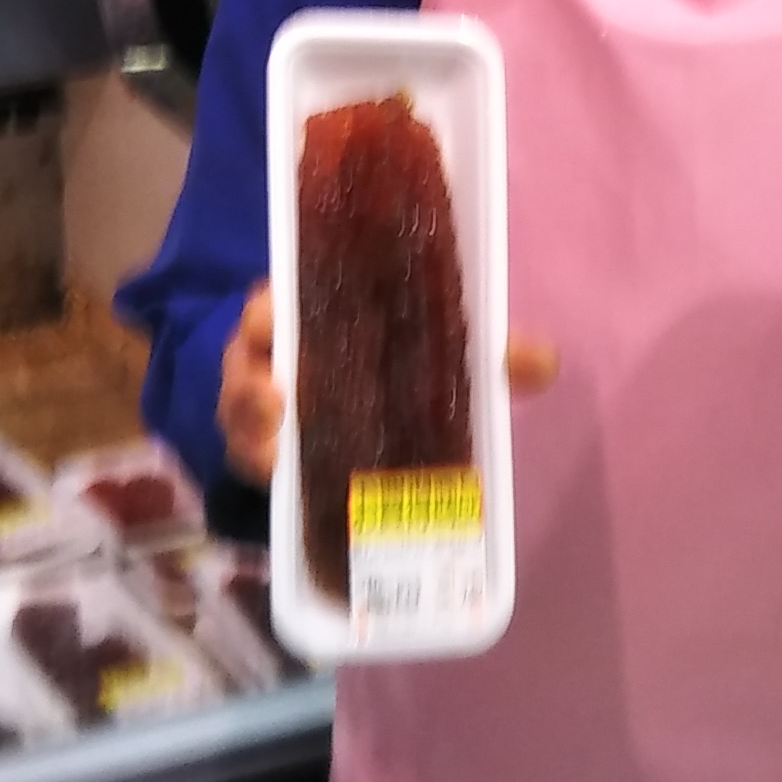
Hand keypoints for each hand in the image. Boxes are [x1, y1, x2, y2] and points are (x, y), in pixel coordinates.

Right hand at [215, 284, 560, 487]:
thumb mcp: (444, 355)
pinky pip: (247, 459)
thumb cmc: (400, 364)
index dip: (267, 309)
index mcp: (313, 313)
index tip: (274, 319)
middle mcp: (277, 355)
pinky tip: (279, 481)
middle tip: (278, 400)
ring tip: (275, 452)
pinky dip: (258, 470)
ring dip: (249, 432)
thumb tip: (543, 362)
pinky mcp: (265, 453)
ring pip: (238, 413)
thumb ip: (490, 355)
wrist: (375, 423)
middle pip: (243, 360)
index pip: (274, 299)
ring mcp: (264, 407)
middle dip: (250, 380)